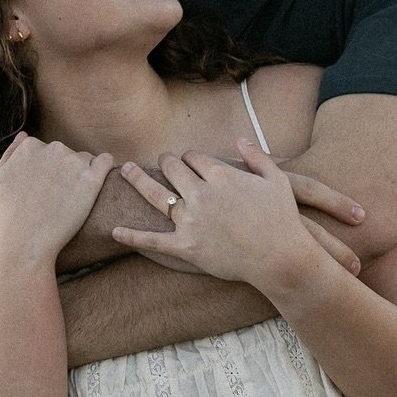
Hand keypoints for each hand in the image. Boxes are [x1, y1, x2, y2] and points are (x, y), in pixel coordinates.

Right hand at [0, 133, 115, 261]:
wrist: (25, 241)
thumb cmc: (8, 215)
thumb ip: (11, 154)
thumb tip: (24, 135)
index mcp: (31, 146)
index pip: (47, 151)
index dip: (47, 171)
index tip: (45, 190)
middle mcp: (53, 148)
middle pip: (67, 155)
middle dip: (65, 172)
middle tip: (58, 199)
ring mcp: (74, 162)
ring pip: (86, 161)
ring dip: (82, 175)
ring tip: (73, 200)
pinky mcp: (92, 179)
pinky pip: (106, 162)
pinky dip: (104, 169)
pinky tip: (96, 184)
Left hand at [112, 139, 329, 293]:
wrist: (280, 257)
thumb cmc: (282, 219)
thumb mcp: (276, 181)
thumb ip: (257, 156)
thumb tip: (240, 139)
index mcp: (221, 176)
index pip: (195, 158)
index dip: (191, 157)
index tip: (191, 161)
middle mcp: (202, 194)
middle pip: (173, 170)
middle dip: (167, 163)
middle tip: (162, 161)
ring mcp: (191, 221)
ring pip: (158, 195)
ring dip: (138, 180)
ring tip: (126, 171)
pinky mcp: (186, 247)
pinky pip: (153, 240)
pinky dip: (133, 236)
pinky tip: (115, 231)